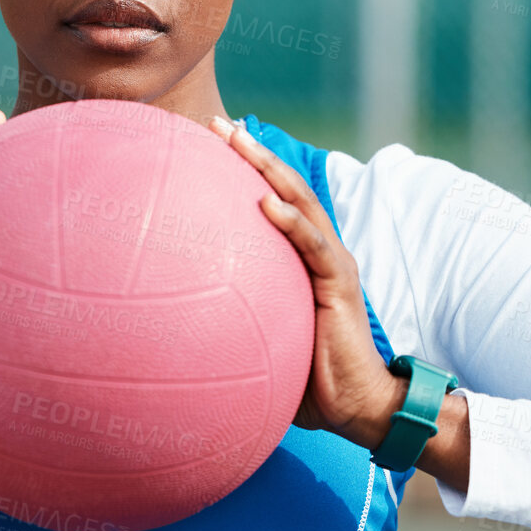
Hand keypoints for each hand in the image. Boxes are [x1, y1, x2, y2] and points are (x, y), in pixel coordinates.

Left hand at [206, 115, 403, 445]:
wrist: (356, 405)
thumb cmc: (308, 379)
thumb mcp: (265, 339)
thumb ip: (234, 322)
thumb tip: (174, 331)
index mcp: (301, 260)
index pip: (272, 202)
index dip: (245, 171)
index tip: (210, 144)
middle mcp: (318, 251)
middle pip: (284, 188)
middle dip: (252, 153)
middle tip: (217, 125)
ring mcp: (332, 263)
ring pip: (300, 203)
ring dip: (268, 169)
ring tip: (239, 142)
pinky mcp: (339, 283)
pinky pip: (313, 246)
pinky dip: (290, 220)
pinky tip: (266, 202)